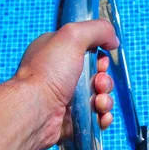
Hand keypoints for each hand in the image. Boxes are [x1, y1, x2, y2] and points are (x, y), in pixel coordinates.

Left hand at [14, 20, 118, 149]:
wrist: (35, 112)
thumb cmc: (49, 72)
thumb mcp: (72, 36)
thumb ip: (98, 29)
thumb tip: (113, 40)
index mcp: (58, 54)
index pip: (88, 52)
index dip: (100, 58)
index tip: (100, 63)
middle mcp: (61, 76)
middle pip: (98, 76)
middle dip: (105, 81)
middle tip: (98, 84)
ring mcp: (67, 99)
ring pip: (100, 98)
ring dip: (106, 100)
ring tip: (98, 104)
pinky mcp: (73, 120)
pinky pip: (96, 118)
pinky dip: (103, 118)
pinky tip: (100, 117)